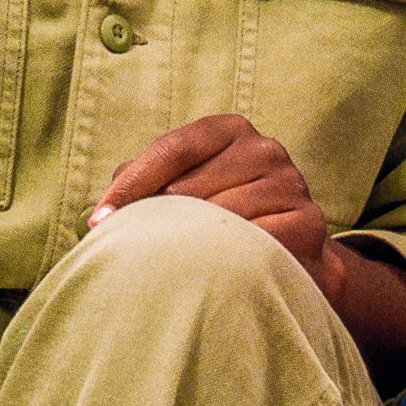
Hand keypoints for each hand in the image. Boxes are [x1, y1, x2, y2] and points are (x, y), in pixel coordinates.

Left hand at [99, 113, 405, 386]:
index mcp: (228, 130)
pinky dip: (226, 262)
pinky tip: (213, 275)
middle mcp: (264, 148)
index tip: (98, 221)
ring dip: (189, 246)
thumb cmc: (222, 219)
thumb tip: (99, 216)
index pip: (171, 149)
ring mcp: (291, 182)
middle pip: (190, 185)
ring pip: (219, 217)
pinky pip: (253, 243)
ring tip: (172, 268)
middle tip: (132, 254)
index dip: (131, 186)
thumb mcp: (183, 189)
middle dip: (155, 221)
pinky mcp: (307, 221)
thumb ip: (142, 185)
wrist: (296, 259)